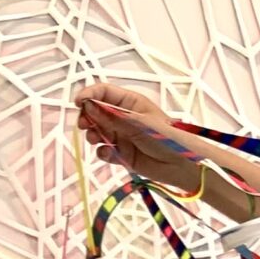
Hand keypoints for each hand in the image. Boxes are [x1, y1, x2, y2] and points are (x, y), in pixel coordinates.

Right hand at [74, 82, 205, 193]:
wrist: (180, 166)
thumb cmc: (167, 138)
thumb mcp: (140, 123)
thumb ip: (114, 117)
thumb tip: (90, 107)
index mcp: (130, 103)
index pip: (104, 92)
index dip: (89, 94)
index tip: (78, 102)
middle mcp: (123, 117)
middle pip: (95, 111)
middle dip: (87, 117)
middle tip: (84, 125)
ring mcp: (121, 135)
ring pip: (97, 131)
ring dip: (92, 134)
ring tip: (95, 139)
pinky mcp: (121, 153)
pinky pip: (104, 151)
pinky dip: (102, 152)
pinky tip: (108, 154)